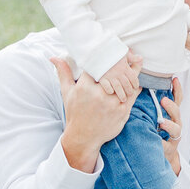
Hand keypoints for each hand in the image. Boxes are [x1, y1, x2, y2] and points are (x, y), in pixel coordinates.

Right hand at [52, 56, 135, 172]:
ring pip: (126, 81)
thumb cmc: (75, 113)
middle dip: (121, 61)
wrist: (83, 138)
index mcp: (85, 87)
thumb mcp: (67, 93)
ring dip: (132, 72)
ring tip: (136, 62)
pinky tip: (135, 80)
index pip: (98, 64)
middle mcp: (99, 95)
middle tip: (128, 52)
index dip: (105, 56)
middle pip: (114, 71)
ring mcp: (112, 103)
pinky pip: (133, 94)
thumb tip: (54, 57)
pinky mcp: (123, 111)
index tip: (110, 50)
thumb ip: (64, 73)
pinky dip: (135, 86)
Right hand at [98, 51, 141, 103]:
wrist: (98, 49)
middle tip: (129, 95)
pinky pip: (106, 86)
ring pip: (118, 88)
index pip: (133, 78)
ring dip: (121, 94)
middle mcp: (118, 72)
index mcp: (124, 67)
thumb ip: (131, 57)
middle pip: (126, 85)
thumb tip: (140, 58)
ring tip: (123, 99)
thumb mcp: (122, 52)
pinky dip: (109, 90)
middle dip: (129, 91)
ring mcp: (110, 75)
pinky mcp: (101, 77)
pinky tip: (111, 93)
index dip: (135, 84)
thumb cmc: (111, 51)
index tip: (136, 87)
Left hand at [157, 76, 182, 174]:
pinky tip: (158, 141)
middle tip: (163, 101)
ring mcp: (174, 137)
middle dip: (171, 106)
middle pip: (177, 113)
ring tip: (162, 123)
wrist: (160, 154)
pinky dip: (162, 143)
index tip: (174, 79)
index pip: (177, 100)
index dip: (177, 90)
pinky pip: (167, 145)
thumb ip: (151, 105)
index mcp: (172, 114)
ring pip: (176, 129)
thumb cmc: (156, 132)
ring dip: (169, 125)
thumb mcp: (154, 117)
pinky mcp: (170, 149)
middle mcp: (176, 124)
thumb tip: (141, 88)